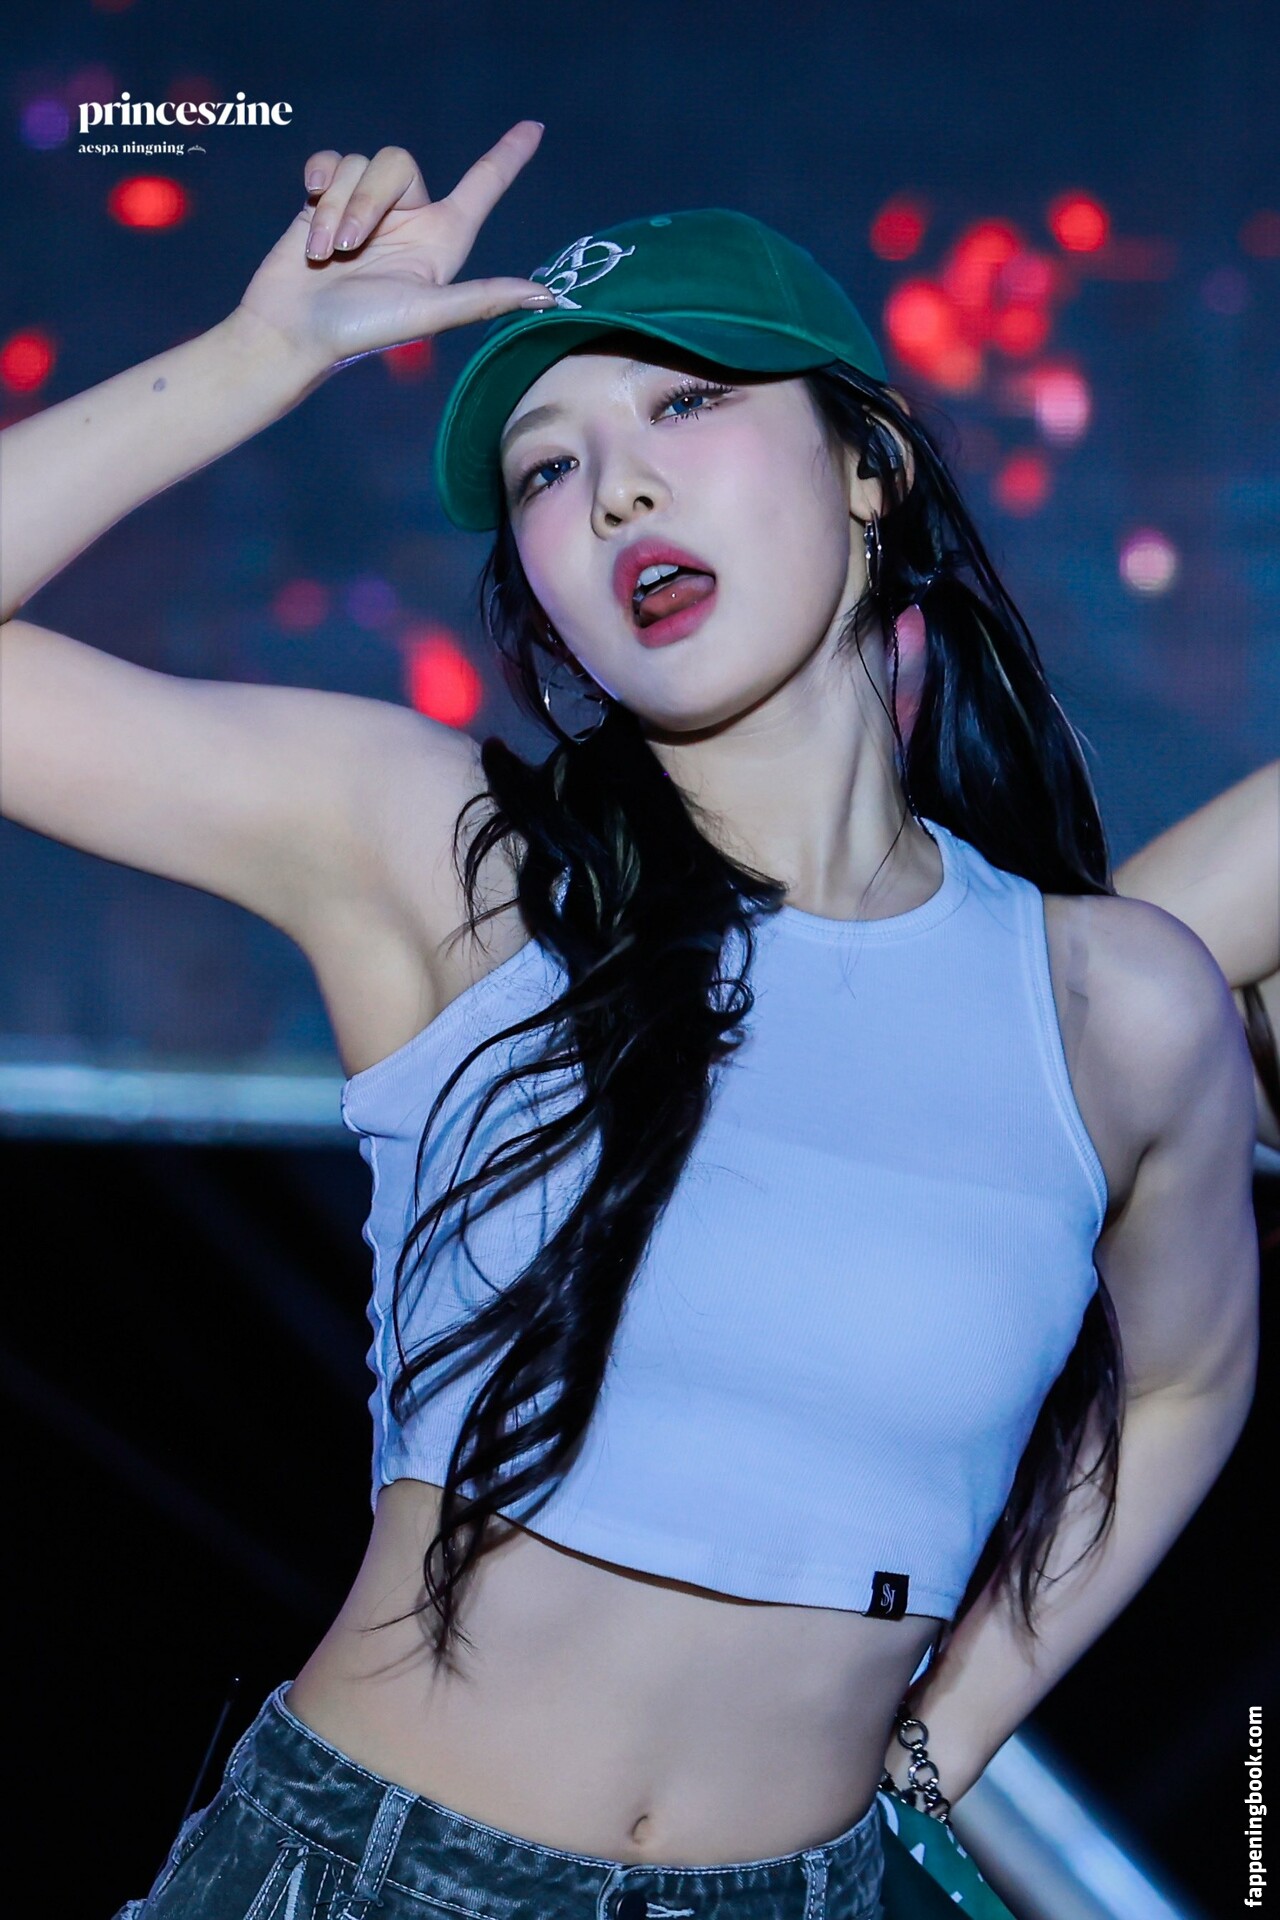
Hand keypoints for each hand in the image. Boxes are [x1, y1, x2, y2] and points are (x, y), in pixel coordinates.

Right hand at [233, 124, 554, 374]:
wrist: (292, 329)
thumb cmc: (361, 330)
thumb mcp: (429, 312)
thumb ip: (485, 297)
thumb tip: (549, 298)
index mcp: (441, 242)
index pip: (482, 187)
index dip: (508, 156)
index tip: (536, 127)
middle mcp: (410, 220)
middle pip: (399, 163)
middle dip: (368, 199)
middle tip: (347, 248)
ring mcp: (368, 209)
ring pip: (359, 164)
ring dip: (337, 208)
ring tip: (325, 253)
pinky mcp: (327, 200)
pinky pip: (330, 162)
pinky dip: (318, 189)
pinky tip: (308, 218)